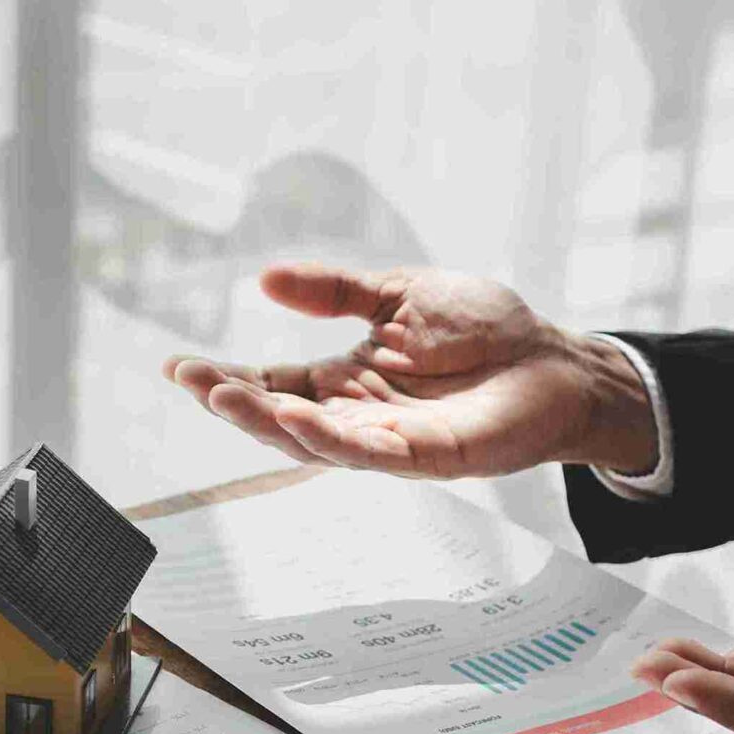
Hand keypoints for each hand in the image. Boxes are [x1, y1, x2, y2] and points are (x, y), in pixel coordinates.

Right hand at [163, 263, 657, 478]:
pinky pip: (371, 454)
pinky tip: (298, 420)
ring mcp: (390, 440)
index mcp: (346, 378)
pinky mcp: (429, 456)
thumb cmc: (485, 330)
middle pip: (280, 417)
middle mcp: (358, 415)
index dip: (226, 377)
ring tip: (227, 399)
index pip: (273, 381)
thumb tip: (267, 277)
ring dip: (268, 422)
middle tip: (192, 382)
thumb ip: (336, 291)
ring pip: (316, 442)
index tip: (177, 366)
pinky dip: (332, 440)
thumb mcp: (397, 294)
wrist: (556, 359)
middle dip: (233, 401)